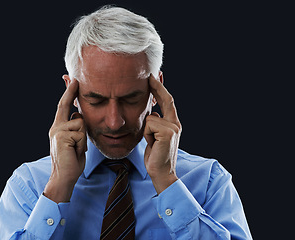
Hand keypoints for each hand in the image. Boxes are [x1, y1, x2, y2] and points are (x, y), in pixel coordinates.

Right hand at [44, 79, 86, 202]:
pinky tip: (75, 152)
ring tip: (78, 149)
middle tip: (74, 80)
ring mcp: (57, 131)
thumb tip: (78, 115)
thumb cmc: (72, 160)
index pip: (64, 106)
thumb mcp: (75, 141)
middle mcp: (56, 127)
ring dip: (84, 138)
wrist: (64, 176)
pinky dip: (82, 144)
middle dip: (70, 92)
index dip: (68, 93)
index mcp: (58, 127)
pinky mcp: (61, 137)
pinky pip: (80, 133)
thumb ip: (75, 128)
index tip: (71, 80)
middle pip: (67, 106)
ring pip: (81, 123)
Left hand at [144, 74, 181, 193]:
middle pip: (166, 100)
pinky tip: (152, 145)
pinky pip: (149, 124)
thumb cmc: (155, 156)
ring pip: (150, 117)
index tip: (152, 77)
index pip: (167, 101)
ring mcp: (173, 127)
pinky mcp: (168, 132)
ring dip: (146, 131)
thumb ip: (156, 124)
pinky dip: (146, 135)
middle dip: (156, 87)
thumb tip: (153, 113)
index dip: (160, 88)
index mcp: (173, 124)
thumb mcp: (155, 137)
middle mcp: (175, 124)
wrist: (161, 173)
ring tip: (151, 142)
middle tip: (149, 75)